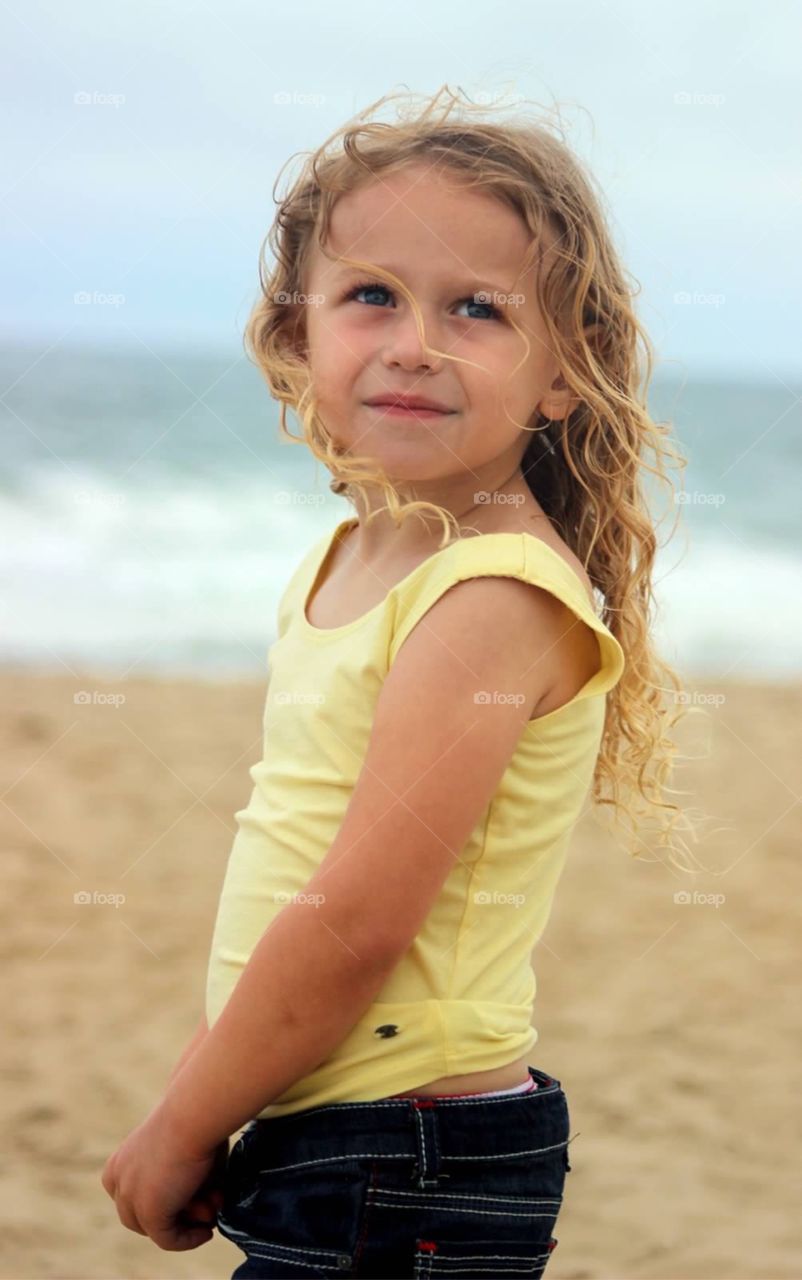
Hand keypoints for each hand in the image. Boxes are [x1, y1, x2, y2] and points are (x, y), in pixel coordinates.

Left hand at [101, 1101, 230, 1250]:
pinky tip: (207, 1231)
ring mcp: (130, 1198)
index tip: (199, 1193)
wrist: (194, 1113)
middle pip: (145, 1214)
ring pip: (156, 1228)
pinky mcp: (148, 1213)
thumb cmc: (196, 1120)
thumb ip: (181, 1177)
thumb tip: (201, 1200)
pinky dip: (189, 1239)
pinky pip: (168, 1240)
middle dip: (180, 1212)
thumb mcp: (181, 1149)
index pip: (138, 1196)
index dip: (170, 1199)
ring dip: (188, 1223)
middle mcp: (118, 1180)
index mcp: (121, 1162)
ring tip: (215, 1205)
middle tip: (211, 1201)